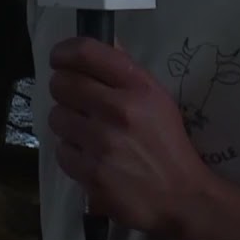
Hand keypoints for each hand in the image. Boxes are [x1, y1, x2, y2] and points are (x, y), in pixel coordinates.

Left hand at [47, 36, 215, 233]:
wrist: (181, 197)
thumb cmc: (168, 144)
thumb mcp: (157, 99)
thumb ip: (127, 72)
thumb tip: (106, 42)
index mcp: (138, 87)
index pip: (87, 53)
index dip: (64, 51)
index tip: (59, 58)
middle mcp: (118, 110)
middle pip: (62, 83)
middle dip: (63, 88)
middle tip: (73, 99)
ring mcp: (102, 143)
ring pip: (57, 116)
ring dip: (66, 122)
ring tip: (85, 131)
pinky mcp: (91, 173)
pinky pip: (61, 150)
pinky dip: (71, 152)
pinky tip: (88, 156)